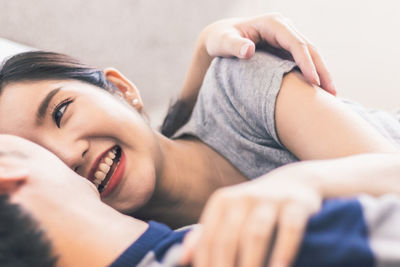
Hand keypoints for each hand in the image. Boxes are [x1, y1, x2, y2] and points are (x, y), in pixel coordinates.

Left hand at [179, 170, 321, 266]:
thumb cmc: (256, 208)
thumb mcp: (229, 215)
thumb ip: (207, 235)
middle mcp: (243, 198)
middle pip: (228, 239)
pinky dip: (283, 251)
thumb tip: (183, 258)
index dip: (205, 264)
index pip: (208, 239)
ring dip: (251, 262)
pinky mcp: (296, 204)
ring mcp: (270, 199)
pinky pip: (289, 229)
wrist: (296, 183)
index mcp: (222, 202)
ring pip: (256, 234)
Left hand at [201, 13, 335, 94]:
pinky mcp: (286, 47)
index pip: (295, 43)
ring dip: (321, 74)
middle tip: (332, 93)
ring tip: (331, 96)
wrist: (221, 37)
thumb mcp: (223, 42)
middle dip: (322, 70)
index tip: (314, 82)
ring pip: (310, 55)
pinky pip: (303, 60)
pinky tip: (318, 90)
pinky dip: (312, 74)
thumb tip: (249, 50)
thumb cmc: (220, 39)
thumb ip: (234, 46)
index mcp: (272, 24)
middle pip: (309, 48)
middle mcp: (284, 28)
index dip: (306, 62)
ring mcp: (287, 37)